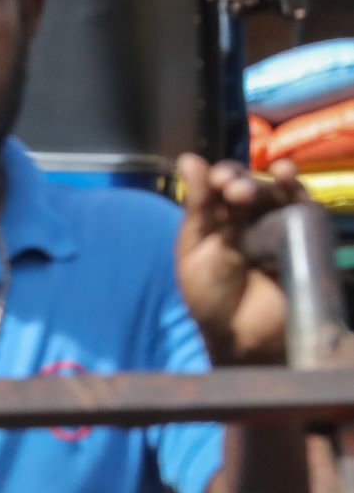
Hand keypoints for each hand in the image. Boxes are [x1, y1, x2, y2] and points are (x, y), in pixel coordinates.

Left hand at [177, 156, 302, 365]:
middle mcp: (250, 215)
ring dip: (269, 182)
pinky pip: (304, 207)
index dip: (222, 177)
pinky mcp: (304, 234)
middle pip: (251, 185)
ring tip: (259, 185)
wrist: (242, 334)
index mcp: (219, 217)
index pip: (223, 184)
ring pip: (278, 191)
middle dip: (242, 183)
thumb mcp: (195, 248)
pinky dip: (297, 189)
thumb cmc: (211, 295)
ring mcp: (278, 224)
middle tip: (235, 190)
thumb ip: (197, 205)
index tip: (219, 180)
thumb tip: (188, 158)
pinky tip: (289, 176)